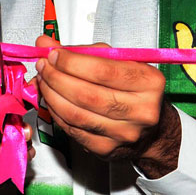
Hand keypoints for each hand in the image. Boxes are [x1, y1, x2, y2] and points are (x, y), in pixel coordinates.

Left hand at [34, 36, 180, 176]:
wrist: (152, 130)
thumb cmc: (134, 90)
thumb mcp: (119, 63)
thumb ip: (84, 52)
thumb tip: (46, 44)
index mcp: (149, 82)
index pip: (103, 71)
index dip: (72, 62)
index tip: (53, 54)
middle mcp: (141, 110)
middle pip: (87, 94)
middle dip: (57, 78)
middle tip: (43, 67)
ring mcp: (124, 133)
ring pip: (76, 114)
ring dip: (52, 95)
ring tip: (43, 81)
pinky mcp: (107, 150)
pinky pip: (73, 130)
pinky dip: (56, 113)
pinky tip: (52, 101)